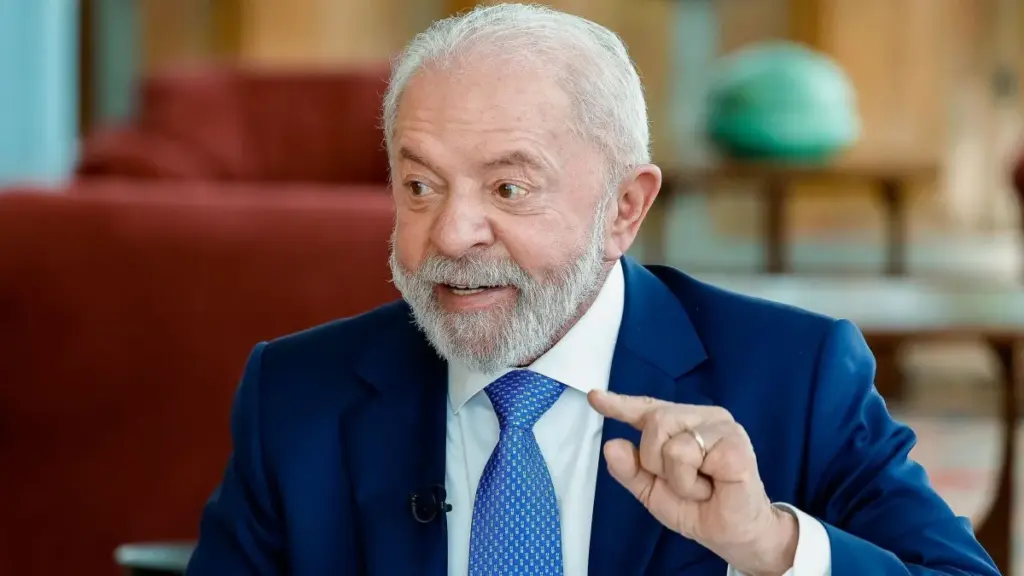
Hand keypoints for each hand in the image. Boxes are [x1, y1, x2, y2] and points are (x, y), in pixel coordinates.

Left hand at [588, 391, 797, 575]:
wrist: (732, 535)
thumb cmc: (697, 508)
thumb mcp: (653, 491)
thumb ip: (631, 469)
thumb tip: (612, 445)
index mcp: (682, 424)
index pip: (647, 409)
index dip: (620, 404)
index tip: (595, 397)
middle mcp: (702, 417)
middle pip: (654, 421)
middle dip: (655, 461)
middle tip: (683, 483)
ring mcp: (721, 425)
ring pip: (669, 440)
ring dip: (676, 477)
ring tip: (699, 487)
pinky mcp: (733, 441)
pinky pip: (688, 454)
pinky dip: (690, 481)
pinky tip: (712, 486)